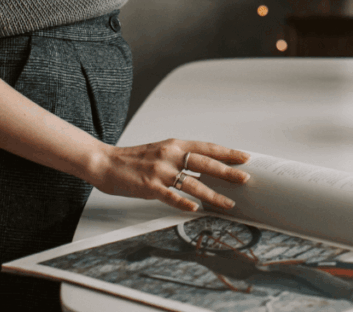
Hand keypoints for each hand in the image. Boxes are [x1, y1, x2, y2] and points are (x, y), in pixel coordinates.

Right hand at [89, 138, 249, 213]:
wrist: (106, 162)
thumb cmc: (135, 159)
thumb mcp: (161, 150)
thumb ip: (180, 156)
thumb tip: (204, 164)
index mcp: (174, 144)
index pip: (207, 147)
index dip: (227, 152)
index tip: (244, 157)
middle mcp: (170, 155)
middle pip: (205, 163)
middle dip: (228, 172)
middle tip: (245, 178)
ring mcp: (160, 171)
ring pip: (193, 183)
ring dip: (213, 194)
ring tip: (229, 203)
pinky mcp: (149, 187)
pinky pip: (171, 196)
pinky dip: (184, 203)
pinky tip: (195, 209)